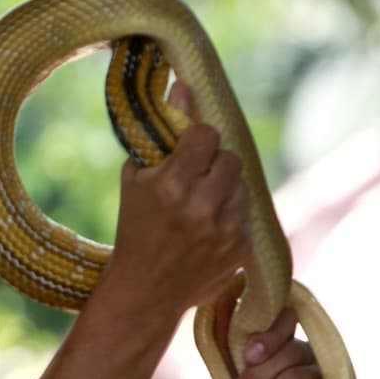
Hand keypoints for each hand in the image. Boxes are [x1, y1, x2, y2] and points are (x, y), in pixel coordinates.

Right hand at [107, 88, 250, 315]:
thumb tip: (185, 87)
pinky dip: (229, 217)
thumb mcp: (135, 181)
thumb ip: (161, 135)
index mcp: (173, 184)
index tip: (187, 150)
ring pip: (241, 185)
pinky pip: (245, 214)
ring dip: (224, 190)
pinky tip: (206, 231)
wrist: (144, 291)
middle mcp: (202, 205)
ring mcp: (225, 229)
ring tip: (200, 208)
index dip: (197, 140)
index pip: (207, 134)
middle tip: (195, 180)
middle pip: (230, 158)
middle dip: (213, 165)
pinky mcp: (240, 248)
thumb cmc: (134, 230)